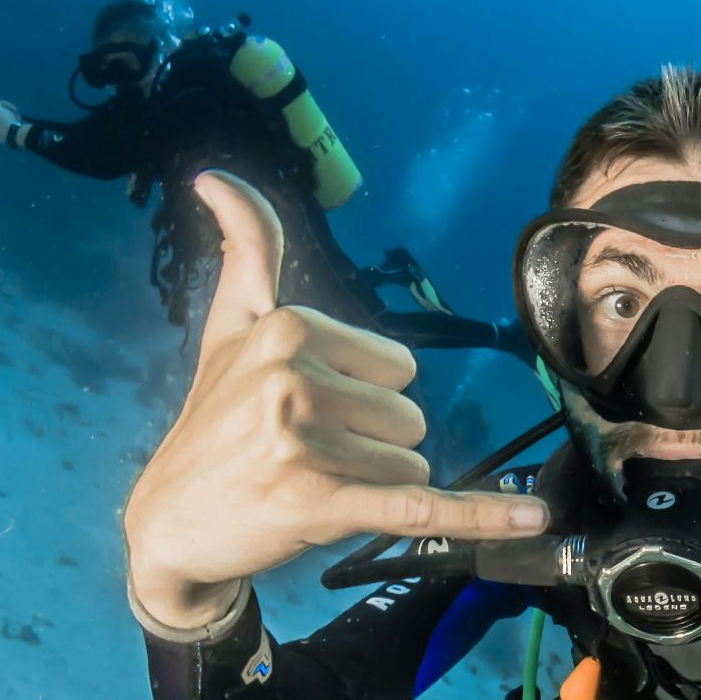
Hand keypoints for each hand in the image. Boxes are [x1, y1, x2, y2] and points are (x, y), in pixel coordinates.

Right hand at [123, 170, 548, 629]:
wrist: (168, 523)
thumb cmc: (211, 423)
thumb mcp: (228, 329)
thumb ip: (246, 252)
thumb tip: (217, 175)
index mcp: (288, 329)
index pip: (400, 368)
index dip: (363, 399)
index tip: (305, 411)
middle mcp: (293, 379)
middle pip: (409, 417)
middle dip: (371, 447)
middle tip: (306, 457)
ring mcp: (303, 442)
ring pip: (411, 466)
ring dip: (372, 488)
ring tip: (310, 486)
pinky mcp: (317, 503)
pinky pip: (421, 508)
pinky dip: (480, 516)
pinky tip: (533, 518)